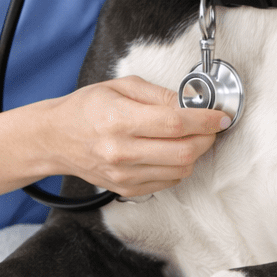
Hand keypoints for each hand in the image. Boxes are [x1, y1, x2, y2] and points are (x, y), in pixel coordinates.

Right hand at [40, 75, 226, 198]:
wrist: (56, 138)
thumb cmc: (86, 108)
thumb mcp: (120, 86)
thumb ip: (157, 94)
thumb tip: (189, 102)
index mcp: (119, 120)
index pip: (174, 123)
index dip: (204, 119)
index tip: (220, 116)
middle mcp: (121, 151)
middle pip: (183, 151)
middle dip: (207, 137)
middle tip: (211, 126)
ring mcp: (124, 175)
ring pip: (181, 169)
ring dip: (195, 152)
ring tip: (192, 136)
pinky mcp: (127, 189)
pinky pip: (168, 181)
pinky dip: (179, 166)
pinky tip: (171, 150)